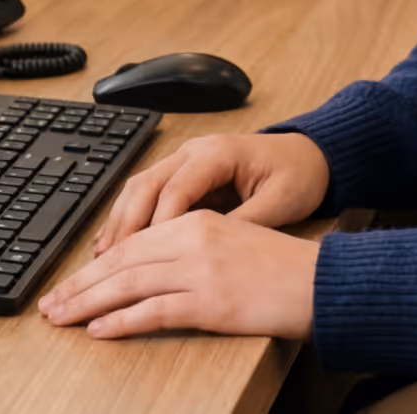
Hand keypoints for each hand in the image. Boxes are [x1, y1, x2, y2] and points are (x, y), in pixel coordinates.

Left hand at [39, 210, 318, 340]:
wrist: (321, 279)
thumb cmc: (282, 266)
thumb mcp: (235, 240)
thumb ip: (195, 245)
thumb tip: (148, 270)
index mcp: (202, 220)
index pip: (135, 241)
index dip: (96, 264)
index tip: (72, 281)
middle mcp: (197, 238)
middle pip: (124, 260)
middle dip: (81, 284)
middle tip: (51, 305)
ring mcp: (202, 270)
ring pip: (129, 284)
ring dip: (88, 303)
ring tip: (62, 319)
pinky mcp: (211, 301)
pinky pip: (154, 311)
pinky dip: (121, 322)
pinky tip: (100, 331)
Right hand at [93, 133, 330, 256]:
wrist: (313, 155)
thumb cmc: (299, 176)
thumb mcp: (279, 203)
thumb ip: (241, 224)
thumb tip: (205, 252)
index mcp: (219, 153)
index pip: (175, 190)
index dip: (156, 228)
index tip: (143, 262)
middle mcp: (197, 150)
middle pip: (147, 185)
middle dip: (125, 225)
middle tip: (107, 265)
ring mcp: (189, 158)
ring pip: (140, 187)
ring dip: (121, 222)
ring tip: (103, 260)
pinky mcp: (187, 172)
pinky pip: (149, 192)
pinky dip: (131, 217)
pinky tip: (116, 245)